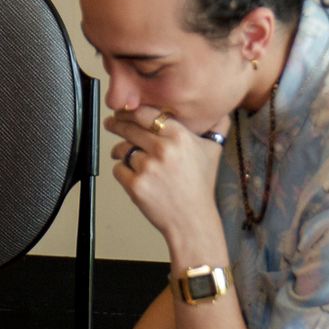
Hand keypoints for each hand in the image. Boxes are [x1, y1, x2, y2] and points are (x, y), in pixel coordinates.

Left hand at [108, 105, 226, 248]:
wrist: (192, 219)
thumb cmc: (200, 185)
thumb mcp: (213, 150)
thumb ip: (216, 126)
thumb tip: (217, 108)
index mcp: (180, 136)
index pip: (146, 114)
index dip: (131, 111)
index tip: (123, 111)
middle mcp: (163, 149)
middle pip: (130, 129)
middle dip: (117, 124)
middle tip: (111, 123)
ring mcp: (148, 168)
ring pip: (122, 149)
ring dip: (119, 151)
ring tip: (122, 153)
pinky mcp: (135, 185)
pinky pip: (118, 169)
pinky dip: (121, 171)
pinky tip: (131, 174)